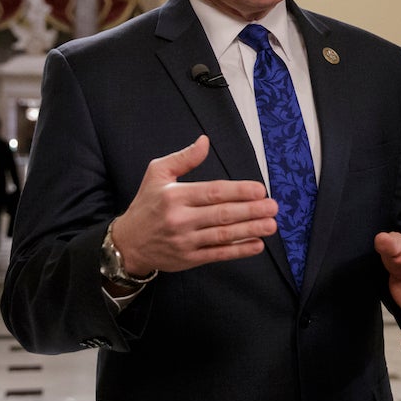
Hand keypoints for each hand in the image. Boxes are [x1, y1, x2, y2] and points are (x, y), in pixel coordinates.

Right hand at [111, 136, 277, 275]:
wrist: (127, 244)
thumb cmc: (146, 205)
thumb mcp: (157, 174)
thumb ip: (184, 158)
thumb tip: (205, 141)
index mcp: (175, 196)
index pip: (212, 192)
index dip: (238, 192)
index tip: (259, 190)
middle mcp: (180, 219)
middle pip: (222, 214)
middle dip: (251, 211)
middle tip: (273, 207)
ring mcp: (185, 241)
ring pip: (223, 235)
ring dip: (250, 230)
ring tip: (271, 225)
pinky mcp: (189, 259)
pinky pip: (218, 254)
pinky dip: (239, 251)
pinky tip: (257, 245)